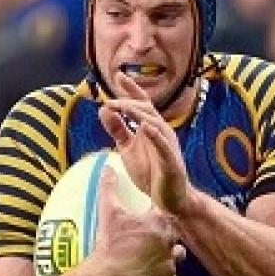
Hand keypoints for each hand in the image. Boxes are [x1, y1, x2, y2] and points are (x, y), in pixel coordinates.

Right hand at [93, 167, 184, 275]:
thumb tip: (107, 168)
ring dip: (172, 257)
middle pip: (175, 235)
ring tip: (163, 258)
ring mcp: (168, 260)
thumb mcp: (108, 211)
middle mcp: (168, 239)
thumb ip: (109, 187)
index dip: (160, 215)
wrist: (110, 272)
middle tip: (157, 239)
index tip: (154, 217)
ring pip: (179, 256)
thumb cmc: (110, 241)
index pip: (166, 214)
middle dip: (169, 236)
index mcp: (158, 221)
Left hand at [98, 71, 191, 214]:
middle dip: (128, 103)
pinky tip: (145, 127)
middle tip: (109, 101)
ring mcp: (167, 145)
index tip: (118, 75)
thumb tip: (103, 110)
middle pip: (147, 110)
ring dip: (138, 115)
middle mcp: (161, 132)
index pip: (141, 104)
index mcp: (151, 128)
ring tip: (122, 108)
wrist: (170, 199)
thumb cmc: (151, 173)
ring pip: (155, 123)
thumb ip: (117, 130)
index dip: (131, 89)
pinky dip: (155, 135)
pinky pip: (163, 146)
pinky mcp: (171, 161)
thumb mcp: (128, 149)